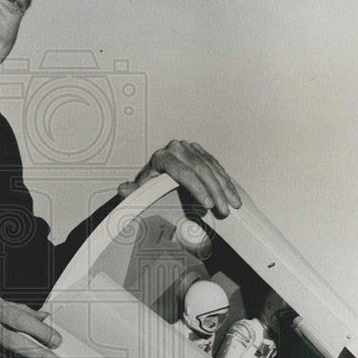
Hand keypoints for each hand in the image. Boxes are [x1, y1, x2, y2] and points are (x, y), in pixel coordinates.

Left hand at [117, 140, 240, 217]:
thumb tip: (124, 190)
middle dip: (215, 191)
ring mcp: (190, 149)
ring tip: (232, 204)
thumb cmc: (149, 183)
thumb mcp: (141, 188)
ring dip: (225, 187)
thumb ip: (134, 192)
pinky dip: (226, 180)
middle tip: (223, 208)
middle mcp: (177, 150)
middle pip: (201, 170)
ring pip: (212, 167)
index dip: (197, 189)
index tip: (208, 204)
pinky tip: (232, 193)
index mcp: (163, 157)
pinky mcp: (200, 152)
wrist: (154, 173)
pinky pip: (216, 166)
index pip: (184, 173)